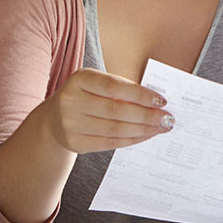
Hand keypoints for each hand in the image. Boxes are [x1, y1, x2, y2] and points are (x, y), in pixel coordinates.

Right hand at [48, 68, 173, 153]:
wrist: (54, 119)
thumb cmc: (86, 97)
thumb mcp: (97, 84)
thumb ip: (121, 89)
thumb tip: (156, 101)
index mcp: (80, 79)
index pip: (114, 87)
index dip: (140, 94)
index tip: (162, 101)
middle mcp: (71, 100)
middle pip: (116, 110)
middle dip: (147, 115)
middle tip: (168, 118)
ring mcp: (70, 123)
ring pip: (115, 129)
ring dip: (143, 129)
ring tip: (161, 127)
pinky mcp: (74, 142)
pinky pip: (109, 143)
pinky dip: (132, 139)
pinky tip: (146, 135)